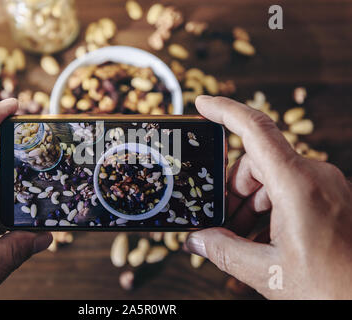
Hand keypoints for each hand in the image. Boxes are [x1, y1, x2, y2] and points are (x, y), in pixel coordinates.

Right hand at [187, 95, 351, 298]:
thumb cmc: (336, 290)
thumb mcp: (268, 272)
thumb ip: (224, 251)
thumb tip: (196, 240)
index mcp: (298, 185)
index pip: (255, 129)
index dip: (225, 111)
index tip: (202, 104)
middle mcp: (315, 176)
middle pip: (256, 163)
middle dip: (231, 191)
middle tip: (217, 222)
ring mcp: (326, 186)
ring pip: (272, 178)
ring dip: (249, 204)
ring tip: (239, 239)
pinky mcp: (331, 198)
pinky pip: (290, 191)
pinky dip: (269, 210)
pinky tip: (260, 240)